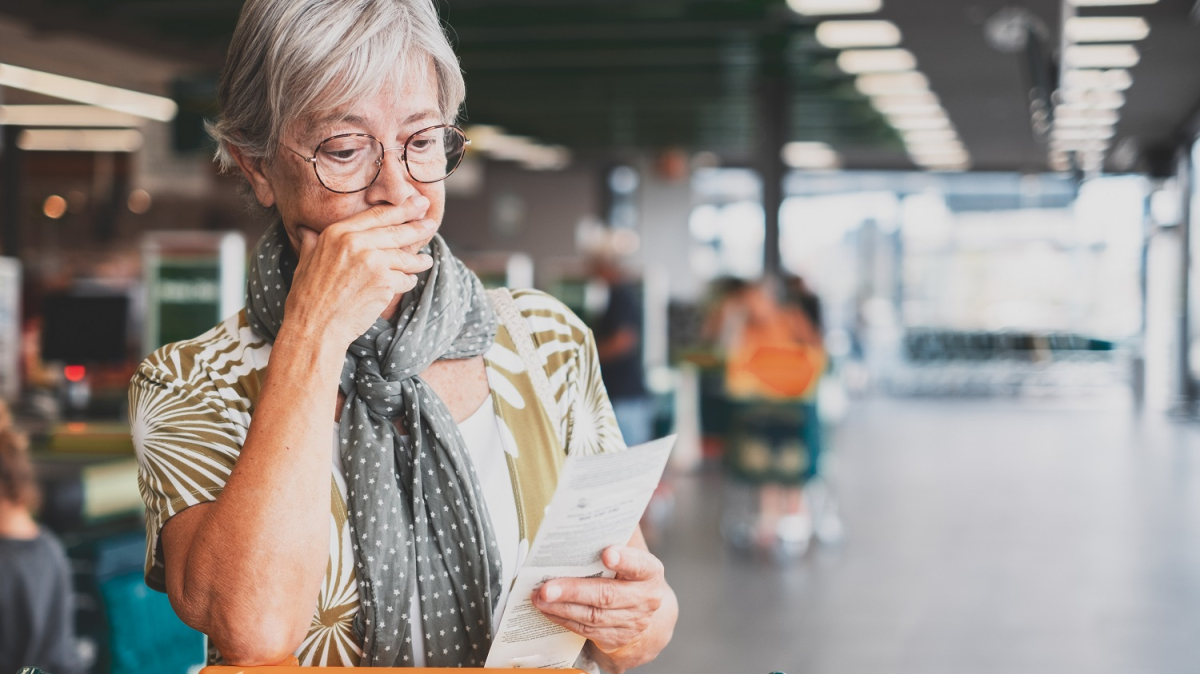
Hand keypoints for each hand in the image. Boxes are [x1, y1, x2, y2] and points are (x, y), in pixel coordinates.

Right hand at [283, 199, 435, 346]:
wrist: (315, 327)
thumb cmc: (308, 297)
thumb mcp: (306, 262)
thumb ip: (312, 243)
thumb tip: (307, 230)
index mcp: (338, 233)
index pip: (377, 215)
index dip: (401, 208)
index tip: (416, 203)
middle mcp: (356, 242)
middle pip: (396, 231)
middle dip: (417, 226)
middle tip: (431, 222)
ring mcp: (373, 261)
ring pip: (404, 257)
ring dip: (418, 260)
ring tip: (427, 260)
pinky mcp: (385, 282)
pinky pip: (405, 279)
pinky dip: (408, 281)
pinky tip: (410, 282)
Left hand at [533, 545, 667, 662]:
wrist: (641, 611)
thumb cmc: (627, 573)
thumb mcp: (629, 554)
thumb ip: (613, 537)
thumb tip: (584, 514)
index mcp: (650, 572)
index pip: (639, 565)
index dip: (625, 559)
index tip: (606, 553)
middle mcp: (645, 599)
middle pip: (607, 595)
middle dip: (574, 591)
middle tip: (547, 587)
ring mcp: (632, 622)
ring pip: (593, 616)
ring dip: (562, 607)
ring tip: (539, 597)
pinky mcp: (616, 638)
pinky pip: (586, 629)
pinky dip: (563, 619)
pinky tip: (548, 609)